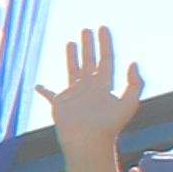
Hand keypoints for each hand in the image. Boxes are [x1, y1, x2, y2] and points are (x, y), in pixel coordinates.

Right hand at [43, 26, 142, 171]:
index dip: (106, 43)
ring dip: (72, 56)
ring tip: (71, 42)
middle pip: (90, 60)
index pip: (107, 59)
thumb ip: (135, 83)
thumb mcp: (129, 103)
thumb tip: (133, 63)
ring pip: (73, 69)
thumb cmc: (110, 126)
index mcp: (106, 86)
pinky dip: (43, 91)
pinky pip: (50, 95)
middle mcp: (90, 87)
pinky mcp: (60, 104)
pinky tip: (38, 86)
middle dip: (89, 45)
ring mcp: (74, 95)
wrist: (88, 143)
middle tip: (87, 29)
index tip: (103, 28)